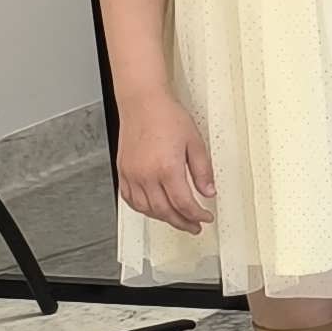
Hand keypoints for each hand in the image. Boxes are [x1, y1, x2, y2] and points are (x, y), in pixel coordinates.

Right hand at [117, 94, 216, 235]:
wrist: (143, 103)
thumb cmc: (167, 117)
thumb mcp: (195, 143)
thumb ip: (203, 171)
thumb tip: (209, 191)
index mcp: (167, 168)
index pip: (183, 203)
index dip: (197, 215)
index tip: (205, 217)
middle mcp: (146, 175)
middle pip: (164, 211)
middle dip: (181, 222)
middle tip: (194, 227)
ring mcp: (131, 174)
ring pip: (146, 208)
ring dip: (163, 218)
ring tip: (177, 220)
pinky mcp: (122, 171)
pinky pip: (130, 199)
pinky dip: (142, 209)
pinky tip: (152, 209)